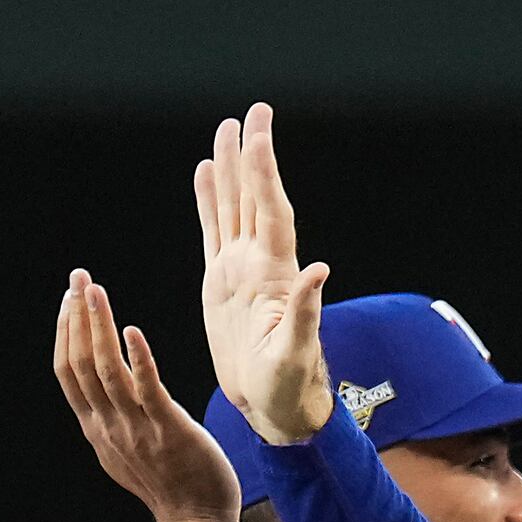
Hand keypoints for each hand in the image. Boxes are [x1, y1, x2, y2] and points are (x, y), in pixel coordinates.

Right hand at [51, 268, 240, 521]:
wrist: (195, 519)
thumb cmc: (168, 483)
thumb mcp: (123, 451)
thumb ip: (109, 419)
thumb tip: (100, 393)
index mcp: (96, 428)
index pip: (68, 373)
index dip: (64, 333)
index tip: (67, 300)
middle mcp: (109, 426)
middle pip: (80, 364)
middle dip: (76, 318)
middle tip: (78, 279)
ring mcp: (136, 429)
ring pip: (106, 371)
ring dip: (97, 327)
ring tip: (94, 291)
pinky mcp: (168, 430)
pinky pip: (146, 389)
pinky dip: (136, 358)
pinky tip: (131, 330)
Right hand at [195, 103, 332, 444]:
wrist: (276, 409)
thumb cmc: (291, 388)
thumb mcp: (298, 353)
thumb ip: (306, 311)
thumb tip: (319, 270)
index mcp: (275, 274)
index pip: (270, 210)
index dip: (264, 171)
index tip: (259, 132)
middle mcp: (260, 264)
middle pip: (254, 198)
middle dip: (250, 155)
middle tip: (249, 112)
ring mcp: (240, 271)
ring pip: (232, 208)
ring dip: (228, 170)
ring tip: (224, 131)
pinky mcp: (221, 284)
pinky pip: (213, 232)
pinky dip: (208, 202)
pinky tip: (202, 175)